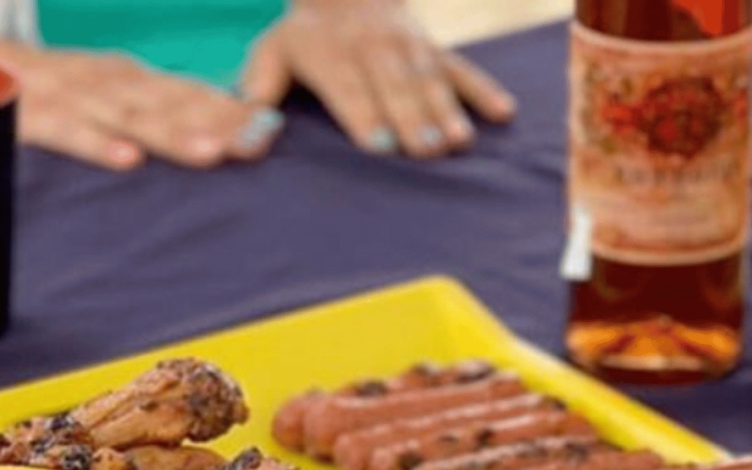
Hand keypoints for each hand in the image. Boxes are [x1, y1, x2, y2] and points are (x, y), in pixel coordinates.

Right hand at [8, 48, 284, 170]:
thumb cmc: (47, 87)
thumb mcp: (107, 94)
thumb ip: (159, 113)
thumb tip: (231, 137)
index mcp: (128, 80)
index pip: (188, 95)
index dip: (230, 110)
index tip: (273, 129)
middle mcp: (106, 83)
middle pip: (169, 104)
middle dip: (216, 121)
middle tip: (260, 141)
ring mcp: (69, 95)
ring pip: (127, 115)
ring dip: (172, 132)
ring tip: (213, 152)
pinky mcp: (29, 113)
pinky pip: (64, 129)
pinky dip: (94, 142)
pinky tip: (127, 160)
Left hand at [241, 0, 516, 158]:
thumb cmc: (306, 35)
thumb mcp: (273, 49)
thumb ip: (260, 86)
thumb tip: (248, 121)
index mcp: (332, 54)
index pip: (351, 88)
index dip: (366, 115)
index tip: (380, 145)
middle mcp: (375, 49)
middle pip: (396, 88)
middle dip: (412, 118)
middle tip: (426, 151)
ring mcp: (411, 48)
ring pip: (432, 81)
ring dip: (447, 111)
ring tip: (459, 143)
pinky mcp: (438, 49)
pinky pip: (465, 68)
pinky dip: (484, 90)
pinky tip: (503, 113)